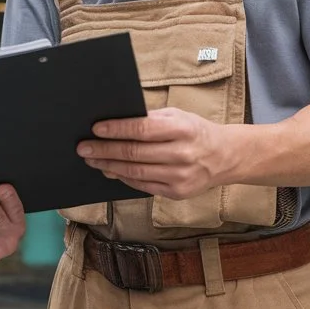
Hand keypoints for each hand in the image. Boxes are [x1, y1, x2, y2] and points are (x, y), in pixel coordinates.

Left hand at [77, 107, 230, 199]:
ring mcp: (180, 176)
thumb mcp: (177, 116)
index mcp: (182, 129)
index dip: (116, 130)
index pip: (142, 129)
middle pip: (135, 153)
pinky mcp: (177, 192)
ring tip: (92, 160)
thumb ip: (150, 118)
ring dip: (109, 165)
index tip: (96, 129)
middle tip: (84, 147)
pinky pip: (143, 185)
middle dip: (105, 150)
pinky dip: (123, 178)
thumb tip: (115, 122)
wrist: (225, 156)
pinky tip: (110, 170)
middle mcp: (182, 154)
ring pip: (135, 172)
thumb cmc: (195, 131)